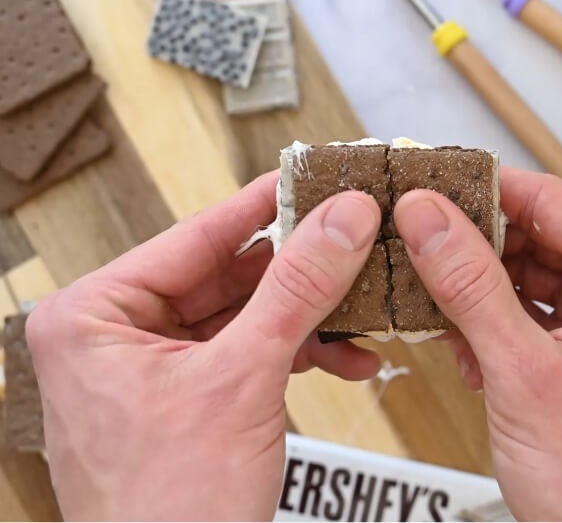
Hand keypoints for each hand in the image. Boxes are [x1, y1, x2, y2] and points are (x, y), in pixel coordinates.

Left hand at [25, 173, 382, 519]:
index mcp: (94, 317)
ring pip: (246, 316)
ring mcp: (154, 370)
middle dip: (301, 272)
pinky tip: (346, 357)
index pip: (195, 237)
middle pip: (228, 276)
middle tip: (356, 242)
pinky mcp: (189, 398)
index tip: (317, 179)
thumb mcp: (242, 380)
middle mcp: (116, 336)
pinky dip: (298, 354)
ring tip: (361, 306)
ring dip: (308, 318)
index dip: (265, 206)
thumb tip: (339, 220)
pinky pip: (249, 354)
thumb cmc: (167, 510)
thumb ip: (296, 290)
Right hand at [393, 168, 561, 520]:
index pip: (553, 202)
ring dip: (482, 294)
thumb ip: (472, 286)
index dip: (484, 191)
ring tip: (433, 303)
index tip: (426, 184)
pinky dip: (498, 329)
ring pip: (535, 280)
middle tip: (414, 246)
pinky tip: (465, 348)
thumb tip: (428, 217)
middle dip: (477, 250)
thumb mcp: (524, 373)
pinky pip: (539, 320)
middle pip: (542, 238)